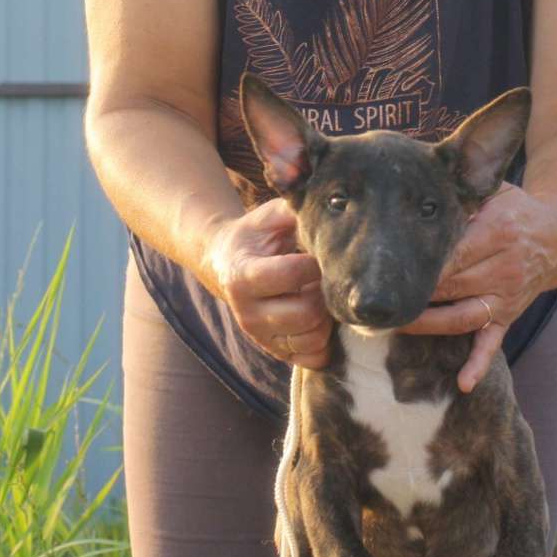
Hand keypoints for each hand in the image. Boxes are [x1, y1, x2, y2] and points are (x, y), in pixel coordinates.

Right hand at [203, 198, 332, 368]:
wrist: (227, 264)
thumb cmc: (258, 235)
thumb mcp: (271, 216)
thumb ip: (296, 208)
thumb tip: (328, 198)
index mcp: (243, 275)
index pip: (292, 275)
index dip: (315, 264)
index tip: (319, 254)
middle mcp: (248, 312)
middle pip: (308, 313)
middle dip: (325, 293)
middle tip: (326, 278)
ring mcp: (261, 337)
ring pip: (313, 338)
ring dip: (328, 317)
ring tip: (322, 295)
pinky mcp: (276, 352)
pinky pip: (313, 359)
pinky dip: (325, 340)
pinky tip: (322, 318)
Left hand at [401, 183, 556, 391]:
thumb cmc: (515, 208)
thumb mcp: (494, 190)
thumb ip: (462, 190)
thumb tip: (418, 187)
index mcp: (497, 232)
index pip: (450, 253)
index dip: (418, 264)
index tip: (387, 269)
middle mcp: (504, 267)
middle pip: (450, 286)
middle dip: (413, 294)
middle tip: (378, 298)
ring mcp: (507, 295)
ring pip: (462, 316)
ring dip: (429, 325)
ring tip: (396, 326)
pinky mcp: (509, 314)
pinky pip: (493, 343)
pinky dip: (479, 364)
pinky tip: (463, 384)